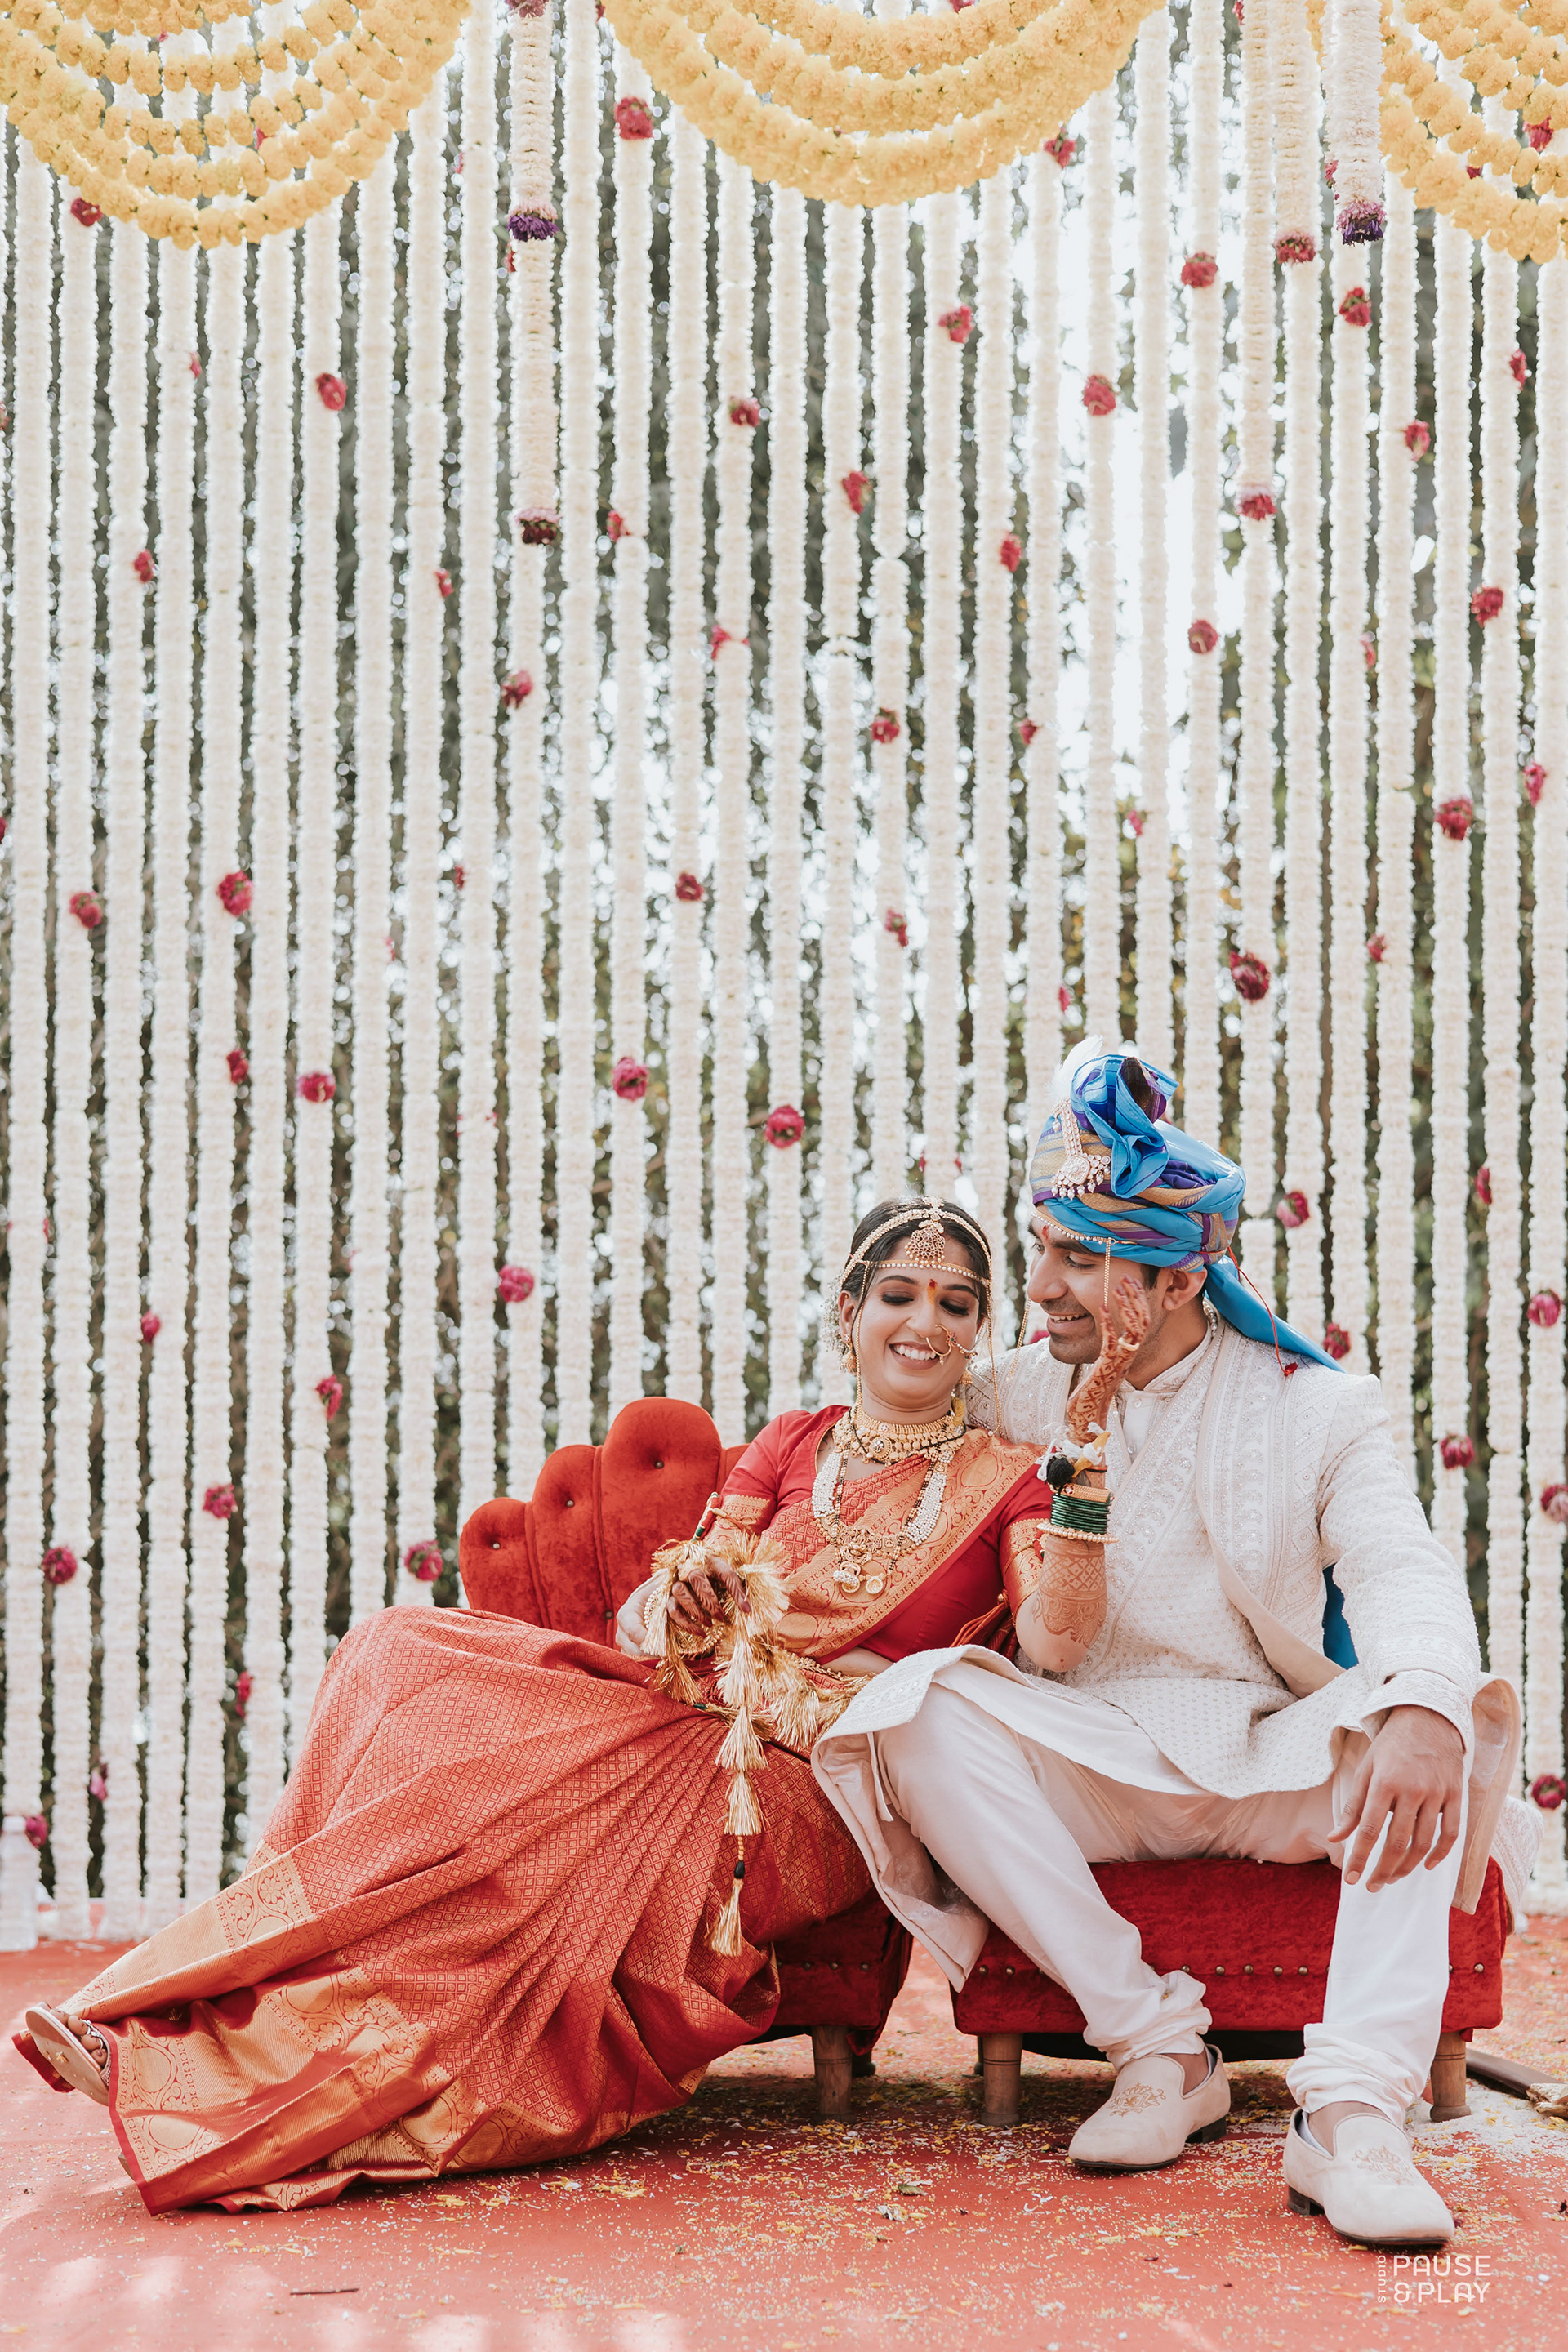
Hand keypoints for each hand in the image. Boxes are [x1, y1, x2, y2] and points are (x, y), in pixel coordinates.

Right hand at [665, 1557, 747, 1636]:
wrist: (689, 1579)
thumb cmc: (716, 1581)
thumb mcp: (727, 1580)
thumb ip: (737, 1587)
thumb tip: (749, 1607)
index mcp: (711, 1561)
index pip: (725, 1573)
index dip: (736, 1591)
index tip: (747, 1610)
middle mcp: (691, 1567)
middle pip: (696, 1576)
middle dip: (710, 1600)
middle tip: (721, 1617)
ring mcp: (677, 1581)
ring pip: (680, 1591)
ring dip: (696, 1610)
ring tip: (710, 1624)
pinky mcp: (669, 1597)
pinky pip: (673, 1609)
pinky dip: (687, 1624)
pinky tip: (702, 1633)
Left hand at [1332, 1706, 1464, 1890]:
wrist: (1428, 1717)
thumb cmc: (1391, 1745)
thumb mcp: (1366, 1769)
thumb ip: (1353, 1807)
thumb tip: (1335, 1839)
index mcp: (1384, 1782)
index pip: (1370, 1830)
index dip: (1360, 1858)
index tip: (1352, 1879)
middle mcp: (1411, 1789)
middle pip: (1397, 1842)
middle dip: (1383, 1869)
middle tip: (1373, 1885)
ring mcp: (1436, 1793)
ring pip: (1423, 1843)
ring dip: (1407, 1866)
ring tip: (1393, 1877)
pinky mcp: (1455, 1794)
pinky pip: (1451, 1833)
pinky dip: (1440, 1855)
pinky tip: (1427, 1866)